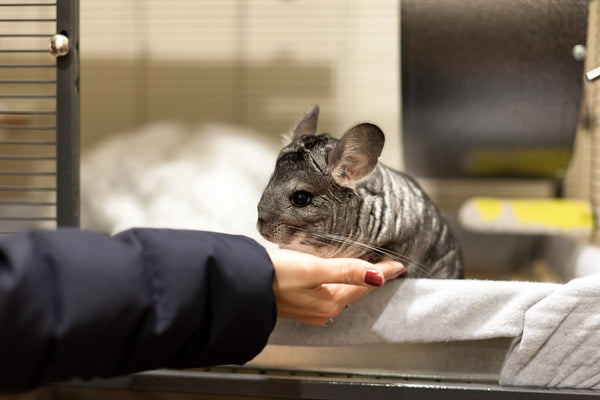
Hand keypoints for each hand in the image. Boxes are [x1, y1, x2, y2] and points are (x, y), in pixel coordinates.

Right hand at [266, 248, 405, 325]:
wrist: (242, 286)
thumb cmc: (273, 276)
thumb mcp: (313, 269)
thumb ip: (345, 271)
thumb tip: (377, 277)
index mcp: (330, 302)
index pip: (365, 284)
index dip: (383, 272)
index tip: (399, 265)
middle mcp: (323, 309)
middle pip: (355, 291)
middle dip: (372, 278)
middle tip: (387, 267)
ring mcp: (310, 308)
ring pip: (342, 292)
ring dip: (355, 280)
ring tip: (367, 269)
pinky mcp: (298, 303)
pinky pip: (328, 293)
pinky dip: (338, 282)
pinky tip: (335, 276)